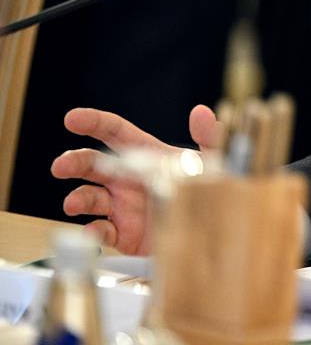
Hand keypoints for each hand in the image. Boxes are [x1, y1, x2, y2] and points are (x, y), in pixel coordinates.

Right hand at [51, 105, 222, 253]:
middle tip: (61, 166)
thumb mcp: (214, 162)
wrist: (213, 229)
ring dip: (77, 199)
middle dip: (74, 162)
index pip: (115, 132)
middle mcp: (127, 178)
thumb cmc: (210, 190)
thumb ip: (209, 137)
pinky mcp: (123, 234)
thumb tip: (201, 111)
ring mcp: (121, 206)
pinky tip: (93, 230)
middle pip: (92, 164)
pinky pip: (102, 231)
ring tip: (73, 203)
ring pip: (90, 198)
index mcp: (146, 154)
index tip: (72, 118)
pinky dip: (94, 231)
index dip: (94, 123)